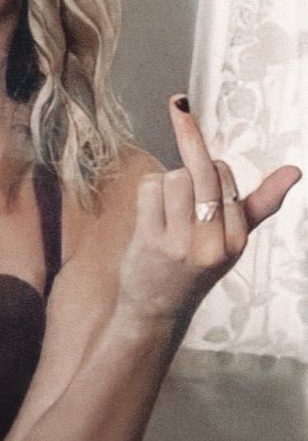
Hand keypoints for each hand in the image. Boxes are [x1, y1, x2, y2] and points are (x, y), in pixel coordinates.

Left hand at [117, 94, 301, 322]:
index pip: (226, 178)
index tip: (206, 172)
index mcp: (236, 240)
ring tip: (168, 205)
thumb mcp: (233, 241)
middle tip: (183, 132)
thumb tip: (294, 171)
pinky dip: (149, 189)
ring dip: (167, 181)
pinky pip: (149, 188)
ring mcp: (179, 243)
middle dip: (191, 151)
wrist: (157, 308)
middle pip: (202, 173)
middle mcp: (211, 243)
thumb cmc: (196, 266)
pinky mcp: (149, 240)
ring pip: (174, 178)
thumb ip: (262, 204)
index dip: (212, 167)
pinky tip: (151, 210)